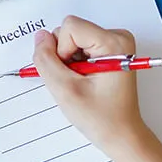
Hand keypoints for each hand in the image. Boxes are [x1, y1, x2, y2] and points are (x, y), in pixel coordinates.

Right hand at [32, 15, 146, 152]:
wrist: (120, 134)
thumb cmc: (101, 117)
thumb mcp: (65, 90)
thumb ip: (46, 60)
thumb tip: (40, 38)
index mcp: (113, 43)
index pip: (69, 27)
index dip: (61, 50)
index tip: (72, 73)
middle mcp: (117, 38)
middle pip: (71, 30)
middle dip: (64, 56)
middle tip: (77, 80)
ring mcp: (114, 44)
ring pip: (72, 39)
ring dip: (69, 62)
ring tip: (81, 82)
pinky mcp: (108, 51)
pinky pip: (79, 47)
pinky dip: (75, 64)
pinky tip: (84, 81)